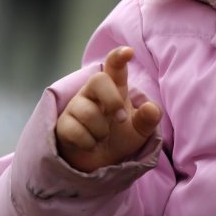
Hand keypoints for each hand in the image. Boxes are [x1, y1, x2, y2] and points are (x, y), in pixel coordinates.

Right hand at [56, 46, 162, 172]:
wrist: (98, 164)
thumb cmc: (118, 138)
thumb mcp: (139, 131)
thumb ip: (148, 119)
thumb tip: (152, 108)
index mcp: (113, 88)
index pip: (114, 66)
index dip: (119, 56)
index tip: (128, 52)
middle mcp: (92, 92)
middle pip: (98, 79)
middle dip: (112, 100)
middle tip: (120, 119)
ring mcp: (75, 106)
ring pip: (88, 112)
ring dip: (101, 131)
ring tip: (102, 137)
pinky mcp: (63, 124)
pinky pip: (75, 131)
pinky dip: (88, 143)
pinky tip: (89, 144)